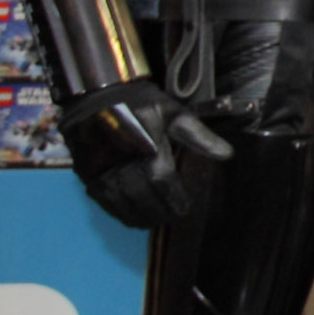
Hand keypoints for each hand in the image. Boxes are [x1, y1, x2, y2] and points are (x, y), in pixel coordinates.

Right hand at [57, 78, 233, 228]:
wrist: (94, 93)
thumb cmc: (139, 103)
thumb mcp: (173, 112)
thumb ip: (198, 135)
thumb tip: (227, 154)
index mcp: (146, 142)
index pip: (161, 179)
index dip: (174, 197)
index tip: (185, 208)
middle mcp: (121, 157)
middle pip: (140, 194)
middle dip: (159, 210)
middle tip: (173, 218)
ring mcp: (100, 166)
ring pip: (120, 201)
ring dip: (140, 216)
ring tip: (155, 221)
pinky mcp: (87, 171)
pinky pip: (102, 199)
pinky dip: (118, 212)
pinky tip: (132, 216)